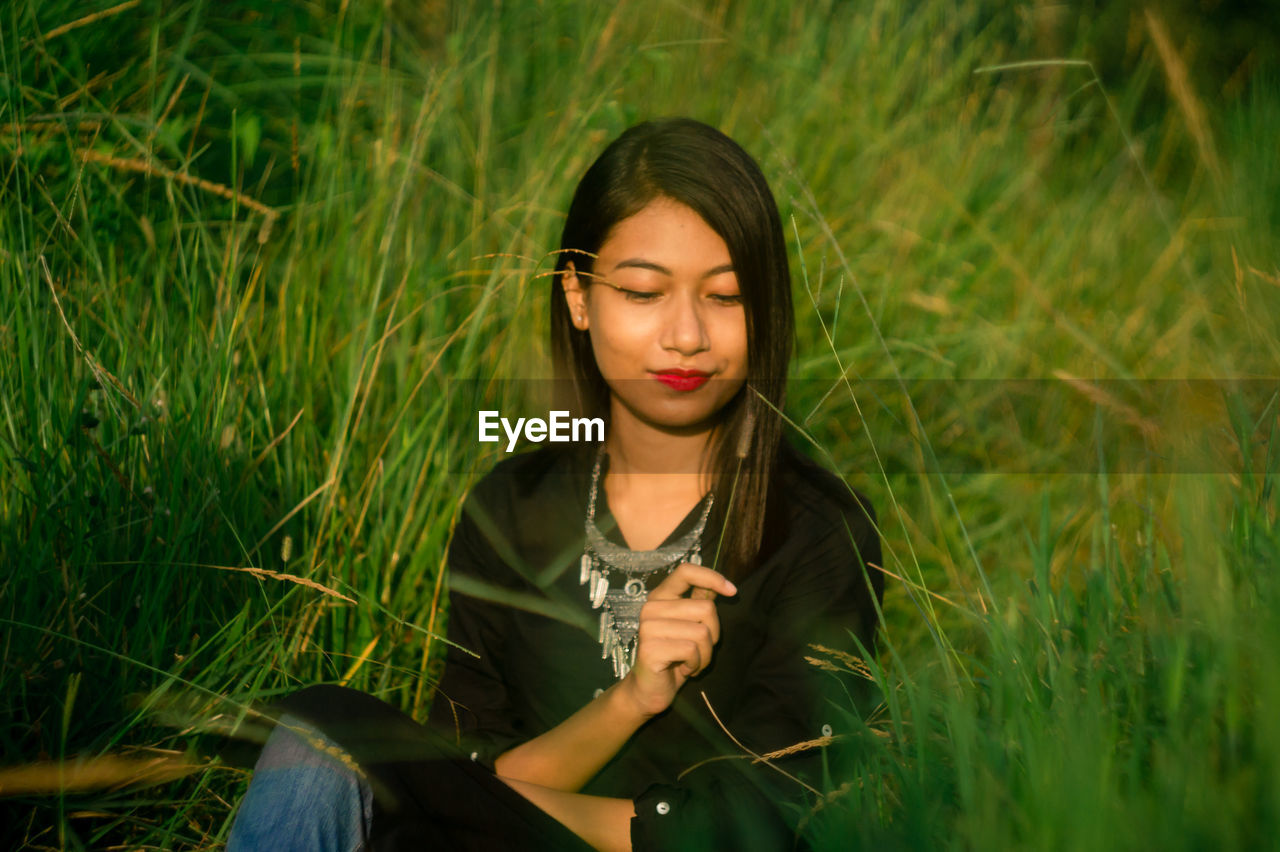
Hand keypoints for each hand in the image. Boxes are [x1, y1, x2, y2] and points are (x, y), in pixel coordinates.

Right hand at [620, 562, 737, 717]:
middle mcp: (651, 608)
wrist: (649, 690)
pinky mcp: (650, 648)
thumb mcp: (689, 626)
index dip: (712, 577)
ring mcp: (648, 627)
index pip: (686, 571)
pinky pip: (692, 650)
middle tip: (698, 650)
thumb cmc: (673, 657)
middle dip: (713, 635)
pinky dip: (695, 664)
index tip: (732, 591)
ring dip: (704, 654)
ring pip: (702, 632)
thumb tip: (724, 585)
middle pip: (706, 608)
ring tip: (690, 661)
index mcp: (660, 597)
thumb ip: (700, 603)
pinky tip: (683, 669)